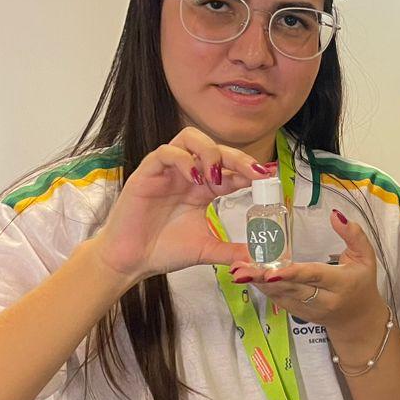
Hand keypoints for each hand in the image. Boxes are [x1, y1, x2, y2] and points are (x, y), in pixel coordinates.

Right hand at [93, 128, 272, 283]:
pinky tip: (194, 179)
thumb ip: (232, 251)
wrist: (131, 262)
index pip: (230, 169)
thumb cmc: (163, 251)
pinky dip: (184, 159)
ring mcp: (167, 171)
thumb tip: (259, 258)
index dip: (249, 170)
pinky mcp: (147, 173)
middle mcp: (187, 175)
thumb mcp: (207, 250)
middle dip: (238, 157)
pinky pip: (166, 152)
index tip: (268, 178)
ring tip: (217, 176)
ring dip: (209, 152)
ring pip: (190, 138)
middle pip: (216, 149)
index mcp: (203, 189)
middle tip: (254, 172)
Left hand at [230, 209, 389, 353]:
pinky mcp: (297, 312)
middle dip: (264, 278)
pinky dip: (263, 288)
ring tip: (238, 271)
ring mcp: (308, 309)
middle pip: (290, 288)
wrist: (358, 320)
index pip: (313, 277)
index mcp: (340, 284)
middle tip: (241, 269)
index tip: (271, 271)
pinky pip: (278, 299)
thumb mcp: (366, 257)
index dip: (291, 274)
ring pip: (280, 295)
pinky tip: (249, 276)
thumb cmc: (362, 283)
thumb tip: (335, 215)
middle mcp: (322, 300)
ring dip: (258, 283)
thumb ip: (354, 235)